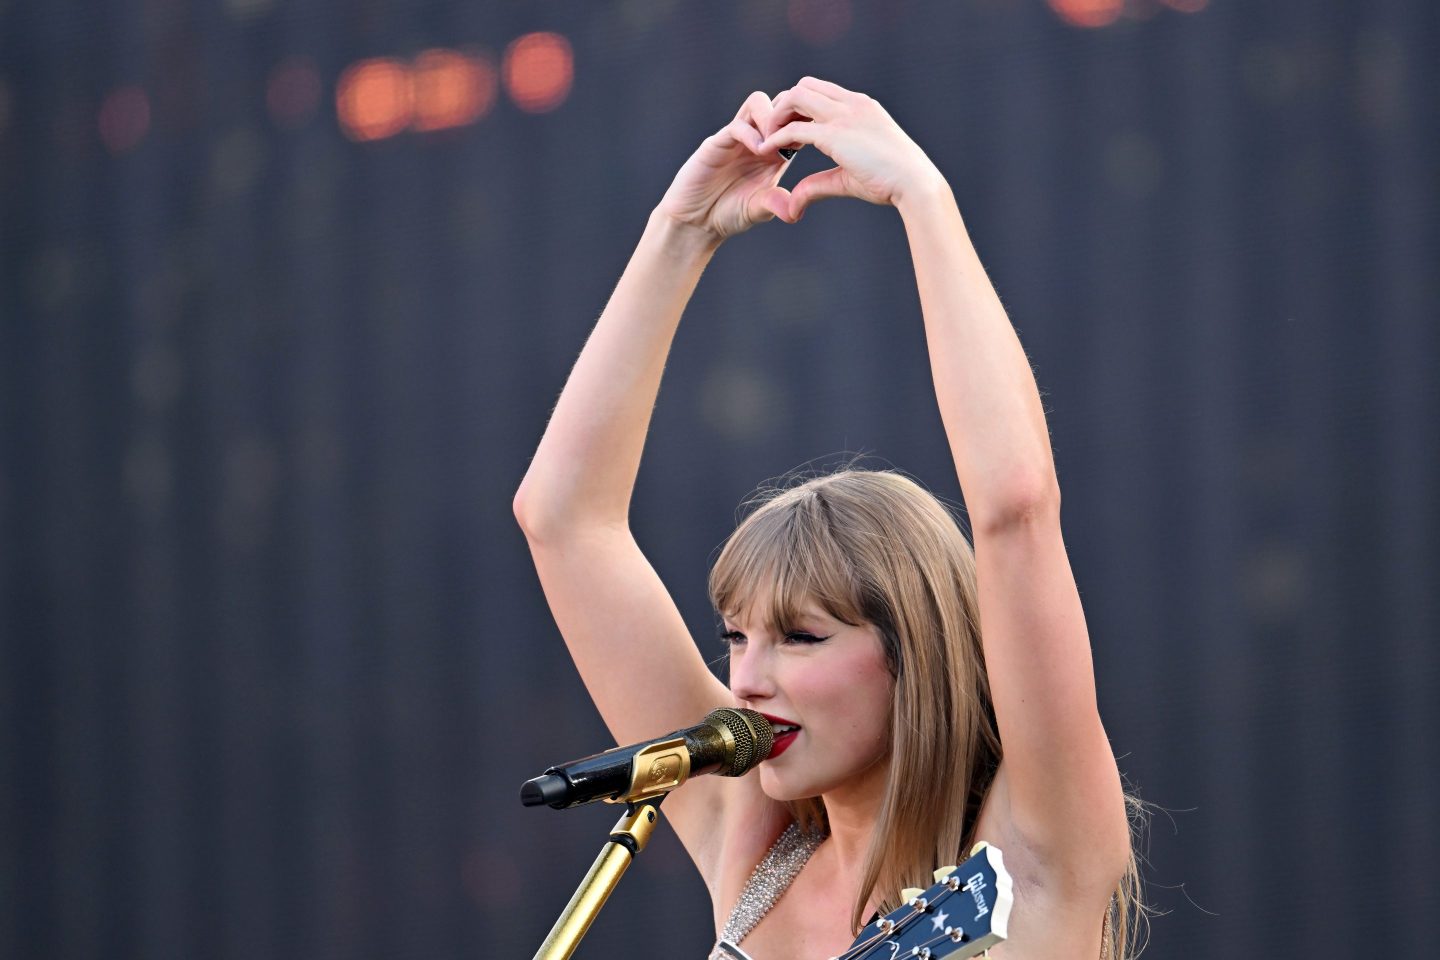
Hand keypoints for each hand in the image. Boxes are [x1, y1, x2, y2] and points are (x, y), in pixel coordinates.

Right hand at [656, 92, 800, 241]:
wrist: (696, 222)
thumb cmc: (728, 214)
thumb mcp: (760, 210)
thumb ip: (777, 204)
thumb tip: (795, 211)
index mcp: (773, 152)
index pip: (796, 121)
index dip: (809, 123)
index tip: (820, 136)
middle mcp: (755, 138)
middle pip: (779, 102)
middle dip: (793, 113)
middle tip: (800, 135)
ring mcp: (736, 138)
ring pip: (758, 103)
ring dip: (772, 117)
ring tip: (775, 144)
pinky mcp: (716, 143)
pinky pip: (737, 125)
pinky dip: (752, 133)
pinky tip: (759, 152)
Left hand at [759, 77, 941, 219]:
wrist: (915, 183)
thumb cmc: (891, 181)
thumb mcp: (850, 176)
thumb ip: (819, 183)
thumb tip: (795, 203)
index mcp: (861, 107)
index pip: (821, 90)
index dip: (799, 107)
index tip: (790, 130)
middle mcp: (852, 104)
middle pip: (803, 86)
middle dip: (783, 106)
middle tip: (773, 132)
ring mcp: (844, 116)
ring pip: (796, 96)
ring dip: (777, 115)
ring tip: (769, 139)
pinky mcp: (835, 135)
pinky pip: (795, 129)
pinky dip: (776, 137)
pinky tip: (767, 150)